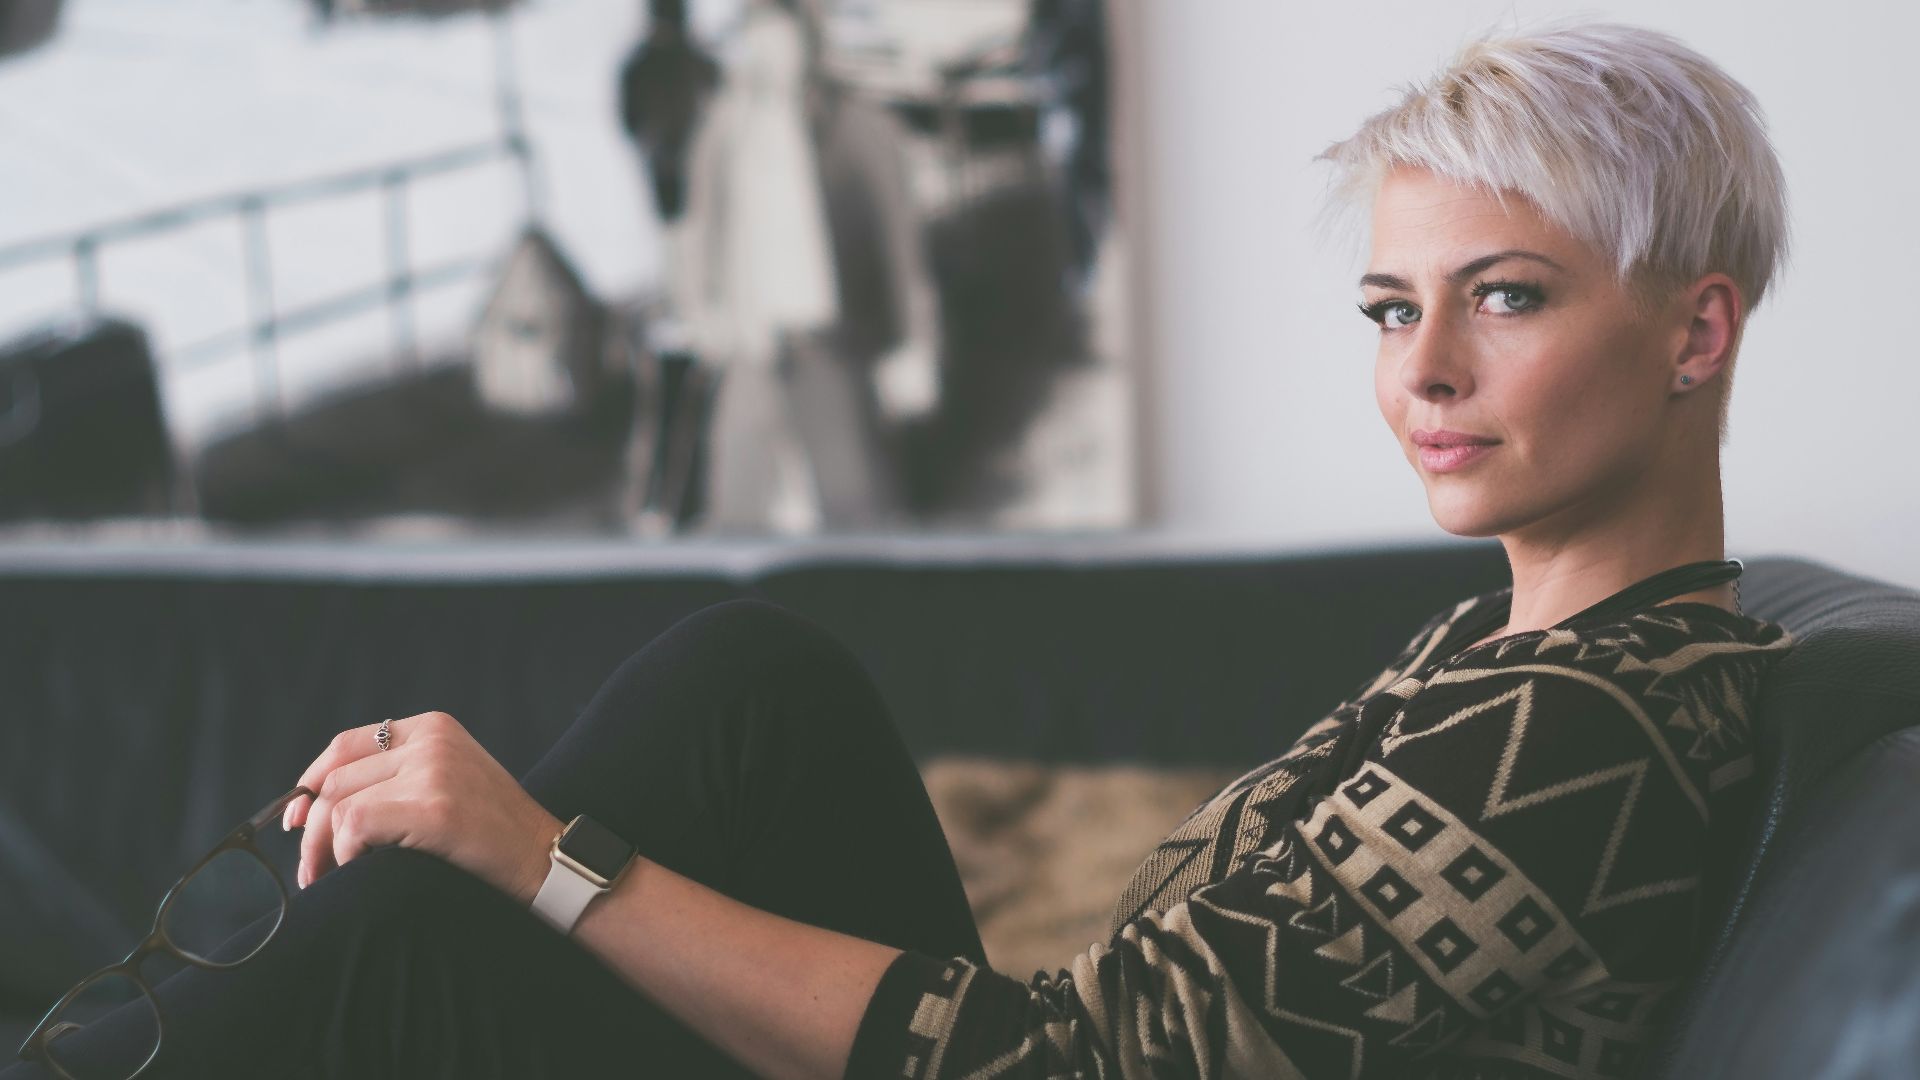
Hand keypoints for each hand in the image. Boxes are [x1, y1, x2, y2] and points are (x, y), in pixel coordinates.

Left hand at [280, 711, 562, 906]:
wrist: (545, 859)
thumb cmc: (494, 834)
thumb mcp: (450, 783)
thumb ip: (398, 777)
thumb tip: (315, 804)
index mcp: (435, 727)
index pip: (347, 745)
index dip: (311, 783)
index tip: (295, 820)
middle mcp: (432, 740)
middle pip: (337, 779)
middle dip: (311, 828)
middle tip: (311, 869)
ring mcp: (434, 770)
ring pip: (340, 805)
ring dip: (324, 849)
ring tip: (329, 877)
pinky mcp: (434, 806)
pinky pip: (356, 825)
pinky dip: (345, 853)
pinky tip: (357, 870)